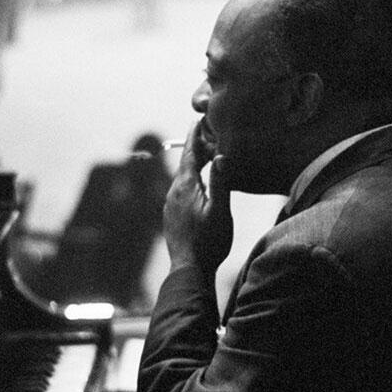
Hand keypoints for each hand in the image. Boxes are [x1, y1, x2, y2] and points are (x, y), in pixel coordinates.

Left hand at [163, 120, 233, 274]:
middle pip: (186, 164)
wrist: (189, 270)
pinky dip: (191, 181)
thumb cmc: (209, 242)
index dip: (194, 137)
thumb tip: (220, 156)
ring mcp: (171, 205)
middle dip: (197, 150)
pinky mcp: (172, 216)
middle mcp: (174, 192)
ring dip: (195, 166)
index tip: (197, 121)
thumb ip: (221, 183)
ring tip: (208, 159)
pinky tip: (200, 188)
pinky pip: (181, 190)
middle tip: (209, 137)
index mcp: (186, 187)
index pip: (190, 155)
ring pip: (183, 178)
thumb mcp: (220, 211)